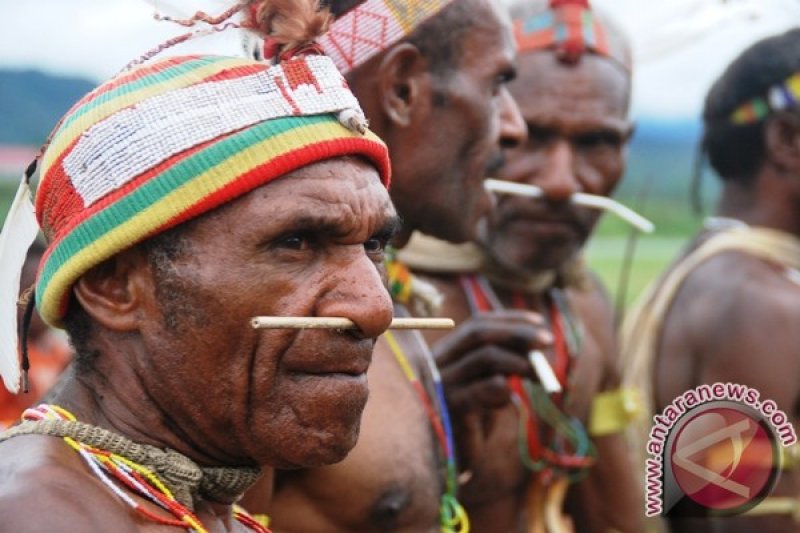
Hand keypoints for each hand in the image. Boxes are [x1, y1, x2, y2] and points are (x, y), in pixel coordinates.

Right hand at [432, 310, 551, 468]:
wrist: (452, 456)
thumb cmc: (473, 416)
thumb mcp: (488, 381)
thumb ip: (504, 361)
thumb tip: (538, 343)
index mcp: (447, 351)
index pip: (478, 322)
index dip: (510, 319)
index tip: (540, 322)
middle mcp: (439, 361)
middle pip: (478, 332)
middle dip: (517, 333)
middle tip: (548, 341)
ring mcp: (443, 382)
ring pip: (485, 357)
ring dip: (521, 362)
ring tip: (540, 377)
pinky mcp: (452, 407)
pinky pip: (487, 388)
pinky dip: (506, 390)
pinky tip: (506, 403)